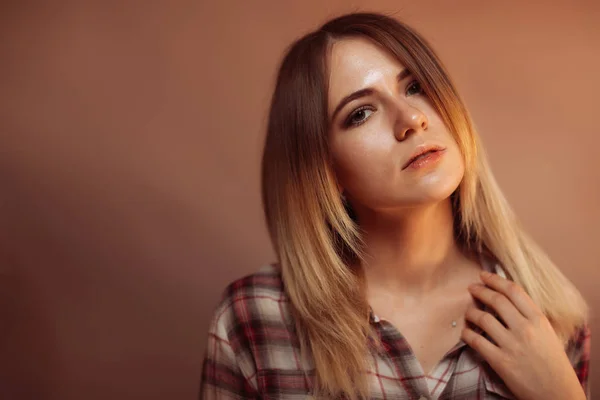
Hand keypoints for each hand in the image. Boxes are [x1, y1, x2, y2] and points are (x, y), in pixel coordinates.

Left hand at [461, 270, 584, 399]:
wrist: (557, 392)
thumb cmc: (553, 363)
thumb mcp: (548, 333)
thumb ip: (530, 316)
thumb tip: (507, 299)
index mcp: (538, 320)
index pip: (513, 291)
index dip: (495, 280)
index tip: (484, 276)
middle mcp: (525, 329)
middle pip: (496, 300)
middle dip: (480, 291)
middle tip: (471, 288)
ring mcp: (511, 344)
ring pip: (483, 318)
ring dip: (471, 312)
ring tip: (468, 312)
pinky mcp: (500, 361)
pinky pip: (476, 341)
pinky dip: (467, 333)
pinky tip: (465, 331)